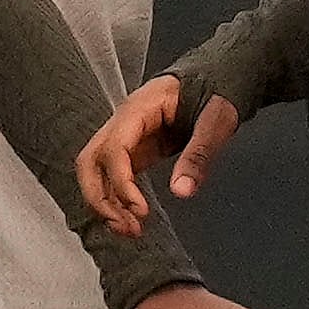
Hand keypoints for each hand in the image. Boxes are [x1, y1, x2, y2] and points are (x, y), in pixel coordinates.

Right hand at [79, 74, 245, 233]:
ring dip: (106, 204)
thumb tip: (182, 191)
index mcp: (138, 109)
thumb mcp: (216, 121)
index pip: (113, 150)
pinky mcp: (135, 150)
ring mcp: (126, 137)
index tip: (141, 211)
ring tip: (131, 231)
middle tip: (127, 227)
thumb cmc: (216, 91)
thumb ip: (199, 154)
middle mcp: (123, 124)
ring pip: (97, 172)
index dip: (121, 184)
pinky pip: (114, 176)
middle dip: (100, 198)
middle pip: (90, 162)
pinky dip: (118, 200)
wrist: (218, 77)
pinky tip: (133, 219)